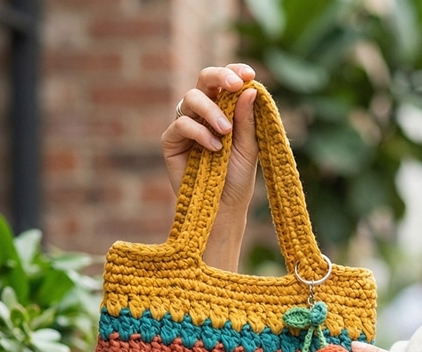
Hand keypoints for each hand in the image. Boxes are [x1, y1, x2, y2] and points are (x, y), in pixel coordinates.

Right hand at [161, 64, 258, 210]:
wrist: (223, 208)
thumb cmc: (238, 178)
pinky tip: (214, 148)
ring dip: (211, 110)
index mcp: (224, 109)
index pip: (226, 83)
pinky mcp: (171, 141)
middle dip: (219, 77)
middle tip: (235, 85)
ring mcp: (185, 125)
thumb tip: (250, 89)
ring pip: (191, 98)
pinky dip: (199, 133)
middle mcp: (202, 113)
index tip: (249, 75)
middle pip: (204, 80)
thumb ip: (247, 120)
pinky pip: (181, 124)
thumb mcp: (248, 147)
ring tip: (226, 131)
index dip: (234, 72)